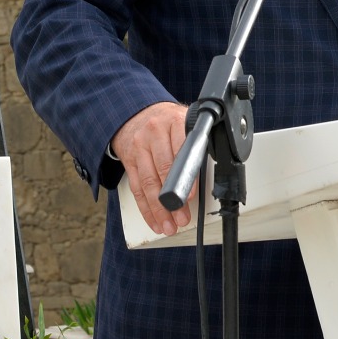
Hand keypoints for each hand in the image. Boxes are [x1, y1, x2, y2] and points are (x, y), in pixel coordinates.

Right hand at [112, 102, 194, 235]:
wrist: (137, 113)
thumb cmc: (167, 122)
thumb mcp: (184, 123)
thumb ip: (194, 144)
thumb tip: (207, 174)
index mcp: (173, 121)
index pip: (181, 152)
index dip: (185, 177)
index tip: (189, 196)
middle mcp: (154, 133)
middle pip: (162, 171)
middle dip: (172, 199)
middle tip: (181, 217)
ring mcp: (139, 147)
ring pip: (148, 183)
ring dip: (158, 209)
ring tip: (169, 225)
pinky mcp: (129, 160)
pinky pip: (137, 187)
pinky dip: (146, 208)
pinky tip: (154, 220)